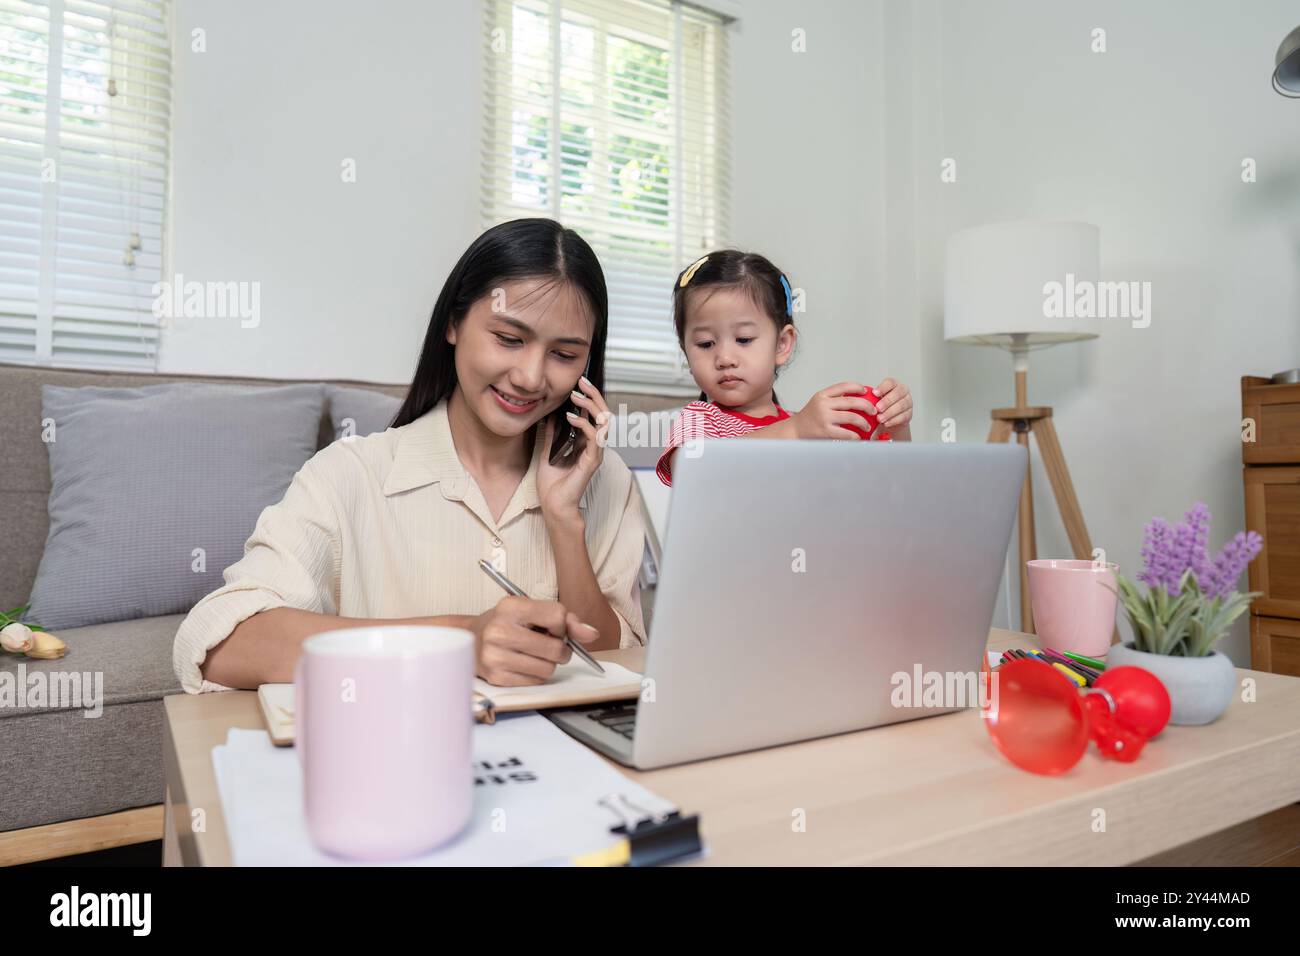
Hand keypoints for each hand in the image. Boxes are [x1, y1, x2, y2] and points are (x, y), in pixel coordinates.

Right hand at [469, 595, 599, 685]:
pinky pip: (536, 682)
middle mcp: (500, 630)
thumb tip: (592, 634)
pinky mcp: (496, 677)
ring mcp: (495, 656)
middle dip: (560, 649)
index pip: (557, 616)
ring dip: (549, 664)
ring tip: (536, 655)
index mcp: (511, 606)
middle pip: (555, 648)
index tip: (552, 628)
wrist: (467, 640)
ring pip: (548, 669)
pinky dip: (537, 675)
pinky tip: (524, 664)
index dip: (562, 626)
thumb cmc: (505, 623)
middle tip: (550, 645)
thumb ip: (565, 619)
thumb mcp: (530, 611)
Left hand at [536, 374, 609, 521]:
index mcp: (585, 444)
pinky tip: (570, 417)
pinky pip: (595, 437)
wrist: (554, 506)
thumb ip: (551, 435)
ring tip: (576, 396)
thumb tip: (549, 417)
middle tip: (582, 382)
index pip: (593, 415)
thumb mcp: (547, 452)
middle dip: (594, 396)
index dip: (588, 398)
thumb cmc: (553, 486)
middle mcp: (594, 447)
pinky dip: (584, 424)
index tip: (578, 384)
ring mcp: (595, 453)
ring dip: (591, 406)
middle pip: (603, 414)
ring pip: (604, 422)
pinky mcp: (593, 461)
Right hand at [791, 381, 878, 439]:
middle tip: (873, 411)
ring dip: (864, 422)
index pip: (844, 386)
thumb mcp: (818, 402)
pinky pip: (846, 433)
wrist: (795, 430)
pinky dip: (855, 435)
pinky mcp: (826, 431)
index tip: (866, 392)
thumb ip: (833, 399)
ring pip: (852, 417)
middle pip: (852, 401)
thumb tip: (856, 397)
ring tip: (867, 426)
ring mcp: (824, 417)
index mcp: (822, 395)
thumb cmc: (809, 417)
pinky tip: (858, 437)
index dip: (857, 387)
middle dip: (867, 406)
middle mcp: (823, 404)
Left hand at [873, 377, 912, 430]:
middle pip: (898, 393)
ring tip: (879, 419)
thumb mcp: (874, 399)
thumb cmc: (880, 406)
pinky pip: (903, 416)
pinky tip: (886, 423)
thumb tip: (859, 398)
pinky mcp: (909, 414)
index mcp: (894, 384)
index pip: (890, 382)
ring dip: (889, 413)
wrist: (888, 419)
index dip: (883, 387)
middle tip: (877, 408)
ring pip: (901, 406)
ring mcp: (908, 402)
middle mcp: (903, 391)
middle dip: (887, 401)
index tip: (874, 393)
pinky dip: (894, 420)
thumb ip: (870, 398)